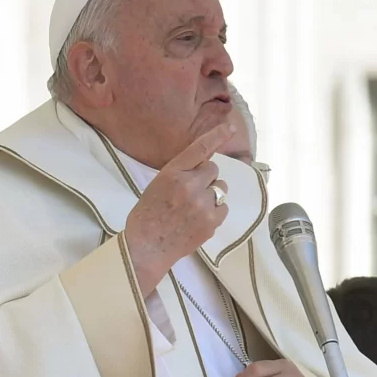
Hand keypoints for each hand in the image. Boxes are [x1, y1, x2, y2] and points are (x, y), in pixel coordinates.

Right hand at [125, 116, 237, 295]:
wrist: (146, 248)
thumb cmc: (147, 216)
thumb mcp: (158, 186)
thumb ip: (180, 174)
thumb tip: (204, 168)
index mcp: (172, 173)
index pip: (199, 149)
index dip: (217, 136)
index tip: (230, 127)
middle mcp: (189, 185)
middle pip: (213, 170)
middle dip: (206, 178)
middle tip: (192, 193)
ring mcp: (202, 204)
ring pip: (220, 189)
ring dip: (212, 195)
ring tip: (194, 209)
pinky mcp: (211, 222)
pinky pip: (223, 208)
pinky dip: (215, 213)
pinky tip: (198, 221)